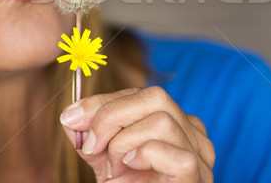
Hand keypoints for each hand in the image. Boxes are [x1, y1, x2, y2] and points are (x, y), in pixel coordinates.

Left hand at [60, 86, 214, 181]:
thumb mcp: (106, 161)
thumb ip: (91, 136)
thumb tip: (71, 115)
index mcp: (176, 124)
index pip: (142, 94)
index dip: (104, 102)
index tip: (71, 118)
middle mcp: (193, 134)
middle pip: (156, 97)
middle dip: (111, 115)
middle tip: (90, 146)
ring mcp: (199, 154)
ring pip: (161, 120)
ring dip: (123, 142)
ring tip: (114, 168)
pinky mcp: (193, 175)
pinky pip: (163, 149)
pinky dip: (139, 155)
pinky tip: (131, 170)